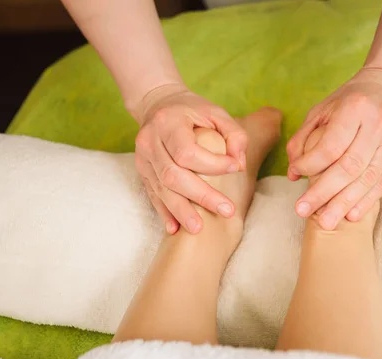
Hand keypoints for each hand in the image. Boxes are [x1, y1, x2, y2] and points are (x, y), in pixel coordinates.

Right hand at [133, 83, 247, 234]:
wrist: (157, 105)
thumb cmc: (192, 111)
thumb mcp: (215, 112)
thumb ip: (233, 134)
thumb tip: (239, 163)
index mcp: (168, 123)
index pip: (188, 152)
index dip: (214, 164)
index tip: (236, 168)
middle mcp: (150, 141)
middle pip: (173, 175)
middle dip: (201, 196)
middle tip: (226, 211)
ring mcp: (143, 158)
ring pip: (161, 189)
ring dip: (181, 211)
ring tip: (199, 229)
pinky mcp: (142, 171)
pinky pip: (152, 195)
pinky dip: (164, 213)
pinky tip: (175, 229)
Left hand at [287, 67, 381, 229]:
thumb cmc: (349, 100)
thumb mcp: (322, 110)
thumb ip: (302, 139)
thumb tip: (292, 174)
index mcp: (356, 108)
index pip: (331, 146)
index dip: (310, 165)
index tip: (295, 175)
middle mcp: (379, 125)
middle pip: (349, 167)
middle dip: (324, 192)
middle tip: (302, 212)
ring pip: (367, 179)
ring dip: (343, 203)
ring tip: (325, 222)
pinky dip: (365, 201)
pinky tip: (350, 215)